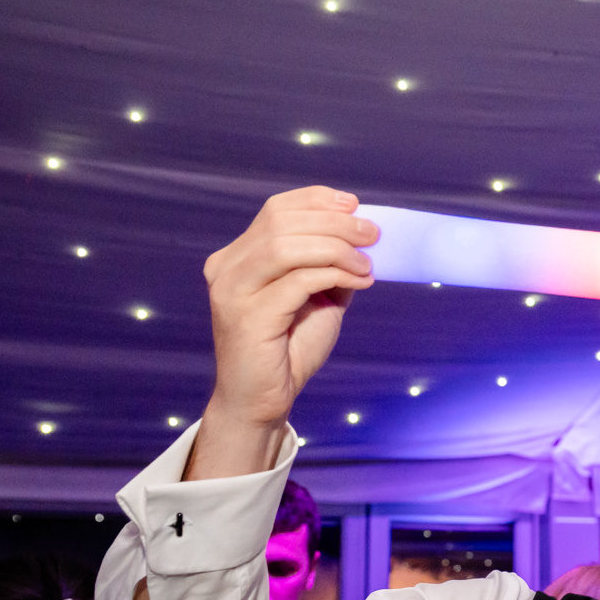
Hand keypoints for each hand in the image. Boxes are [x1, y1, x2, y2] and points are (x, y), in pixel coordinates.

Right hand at [187, 186, 378, 479]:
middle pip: (282, 222)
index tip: (354, 205)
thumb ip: (331, 265)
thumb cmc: (290, 348)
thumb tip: (363, 236)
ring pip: (287, 246)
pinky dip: (334, 274)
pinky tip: (359, 281)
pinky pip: (297, 280)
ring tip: (367, 262)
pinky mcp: (247, 316)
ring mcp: (232, 291)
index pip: (276, 209)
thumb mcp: (317, 297)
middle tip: (372, 234)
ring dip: (337, 247)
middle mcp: (227, 268)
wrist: (263, 400)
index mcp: (237, 257)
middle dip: (335, 222)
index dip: (317, 200)